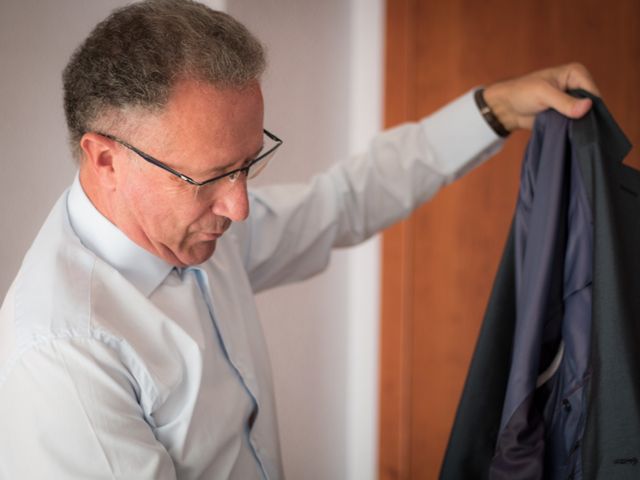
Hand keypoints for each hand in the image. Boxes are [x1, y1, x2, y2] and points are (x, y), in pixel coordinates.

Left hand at [483, 63, 599, 131]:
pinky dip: (572, 128)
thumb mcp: (543, 94)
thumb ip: (565, 102)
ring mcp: (572, 100)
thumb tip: (587, 107)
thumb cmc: (521, 93)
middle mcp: (577, 85)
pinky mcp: (565, 113)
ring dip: (578, 124)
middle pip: (591, 105)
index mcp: (575, 73)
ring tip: (571, 133)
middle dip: (585, 117)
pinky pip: (575, 123)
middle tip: (576, 129)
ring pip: (584, 115)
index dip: (591, 107)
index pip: (593, 92)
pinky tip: (569, 135)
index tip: (583, 121)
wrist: (506, 107)